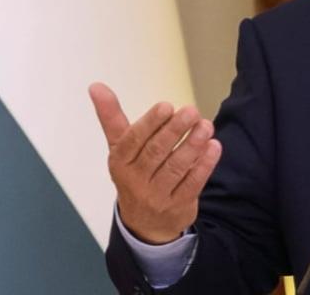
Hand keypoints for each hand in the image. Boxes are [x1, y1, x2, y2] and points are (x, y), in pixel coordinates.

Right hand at [88, 82, 222, 243]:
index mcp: (119, 161)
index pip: (133, 140)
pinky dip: (204, 165)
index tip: (167, 106)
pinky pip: (192, 183)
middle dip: (175, 130)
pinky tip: (214, 147)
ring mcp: (157, 195)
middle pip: (156, 153)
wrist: (144, 223)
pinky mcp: (178, 206)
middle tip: (192, 111)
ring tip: (206, 126)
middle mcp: (135, 180)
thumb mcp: (119, 147)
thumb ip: (111, 117)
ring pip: (176, 167)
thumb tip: (95, 86)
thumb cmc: (134, 172)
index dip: (150, 123)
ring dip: (193, 145)